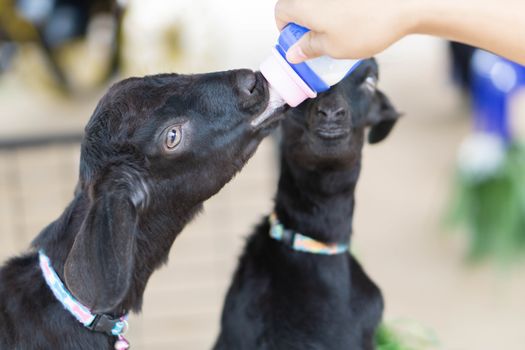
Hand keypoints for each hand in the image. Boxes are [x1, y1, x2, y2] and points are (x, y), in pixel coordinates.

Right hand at [275, 0, 414, 62]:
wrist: (405, 3)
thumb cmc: (369, 25)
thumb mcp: (333, 48)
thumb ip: (309, 48)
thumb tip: (294, 53)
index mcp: (303, 4)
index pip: (280, 13)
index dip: (286, 30)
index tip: (299, 42)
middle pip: (297, 5)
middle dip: (304, 24)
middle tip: (320, 41)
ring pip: (317, 3)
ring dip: (322, 16)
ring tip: (340, 31)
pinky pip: (335, 1)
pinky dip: (338, 8)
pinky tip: (353, 18)